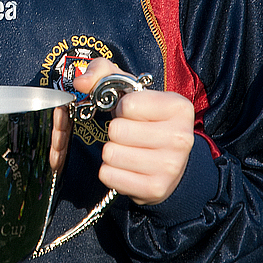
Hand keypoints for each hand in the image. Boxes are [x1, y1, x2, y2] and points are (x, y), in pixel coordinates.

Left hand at [72, 59, 193, 205]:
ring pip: (111, 153)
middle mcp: (181, 137)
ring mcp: (170, 166)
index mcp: (179, 107)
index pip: (129, 105)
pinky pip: (109, 175)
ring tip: (128, 150)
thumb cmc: (148, 121)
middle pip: (117, 130)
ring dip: (112, 151)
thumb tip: (81, 81)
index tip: (134, 115)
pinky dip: (111, 171)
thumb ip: (103, 73)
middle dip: (116, 131)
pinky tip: (127, 167)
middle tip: (130, 134)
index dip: (122, 108)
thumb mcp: (132, 91)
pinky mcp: (155, 188)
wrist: (172, 164)